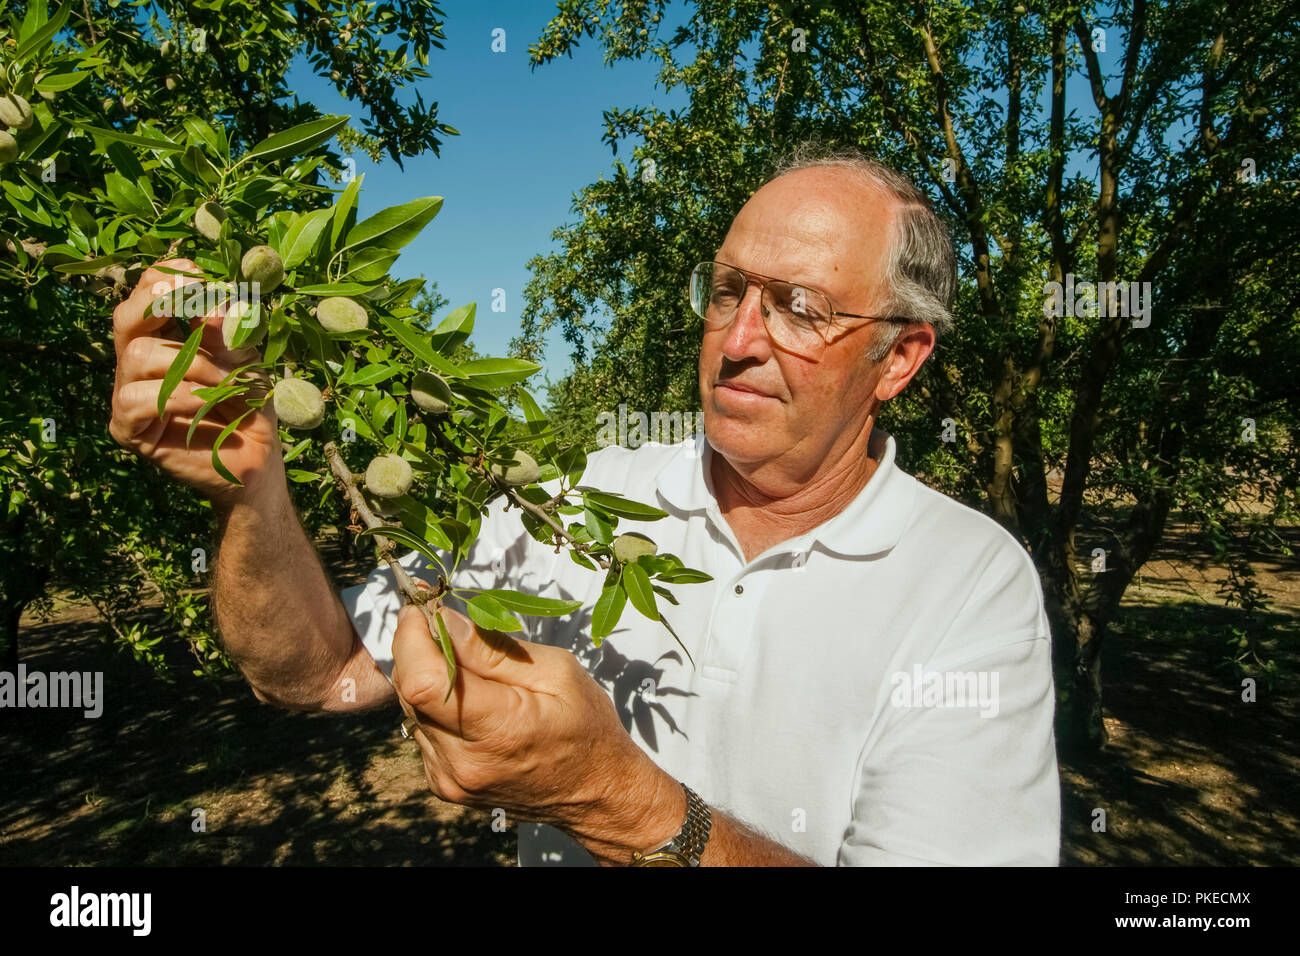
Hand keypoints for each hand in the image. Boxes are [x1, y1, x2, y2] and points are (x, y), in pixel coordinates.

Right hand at [108, 259, 283, 507]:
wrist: (256, 463)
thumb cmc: (250, 408)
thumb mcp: (245, 362)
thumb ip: (227, 334)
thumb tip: (213, 303)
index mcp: (162, 340)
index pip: (145, 298)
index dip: (163, 280)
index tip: (196, 273)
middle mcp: (138, 364)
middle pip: (126, 318)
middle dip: (160, 304)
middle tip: (195, 303)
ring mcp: (129, 395)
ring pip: (138, 355)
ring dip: (191, 362)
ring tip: (227, 382)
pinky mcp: (128, 428)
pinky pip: (138, 398)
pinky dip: (179, 395)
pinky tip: (208, 403)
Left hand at [391, 596, 685, 864]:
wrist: (595, 792)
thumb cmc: (587, 726)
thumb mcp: (556, 672)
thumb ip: (494, 649)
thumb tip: (445, 620)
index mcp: (498, 730)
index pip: (422, 682)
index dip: (412, 638)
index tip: (421, 607)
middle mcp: (463, 762)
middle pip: (409, 692)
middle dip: (417, 647)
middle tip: (439, 620)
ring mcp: (449, 779)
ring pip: (410, 709)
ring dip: (425, 675)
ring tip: (461, 658)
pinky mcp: (444, 784)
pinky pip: (422, 731)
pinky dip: (434, 705)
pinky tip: (466, 696)